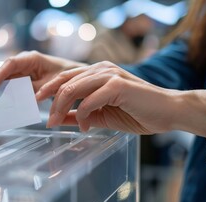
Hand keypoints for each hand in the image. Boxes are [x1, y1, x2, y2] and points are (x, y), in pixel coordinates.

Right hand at [0, 51, 85, 94]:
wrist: (75, 75)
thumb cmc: (65, 76)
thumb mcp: (50, 85)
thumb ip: (33, 90)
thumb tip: (18, 97)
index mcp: (32, 58)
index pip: (11, 63)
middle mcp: (25, 62)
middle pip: (6, 71)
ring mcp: (24, 70)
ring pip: (8, 78)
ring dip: (2, 88)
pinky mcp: (25, 78)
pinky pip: (14, 84)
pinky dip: (10, 91)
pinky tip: (5, 101)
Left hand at [38, 61, 205, 136]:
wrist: (168, 112)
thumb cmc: (136, 112)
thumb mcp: (101, 115)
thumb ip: (80, 115)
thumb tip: (59, 119)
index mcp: (96, 72)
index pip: (64, 78)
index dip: (47, 91)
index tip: (37, 106)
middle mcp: (100, 69)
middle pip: (64, 83)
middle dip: (50, 103)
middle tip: (47, 122)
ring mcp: (109, 75)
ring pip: (72, 89)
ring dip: (61, 109)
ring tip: (57, 124)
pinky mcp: (117, 85)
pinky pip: (89, 100)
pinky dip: (82, 116)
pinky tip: (85, 128)